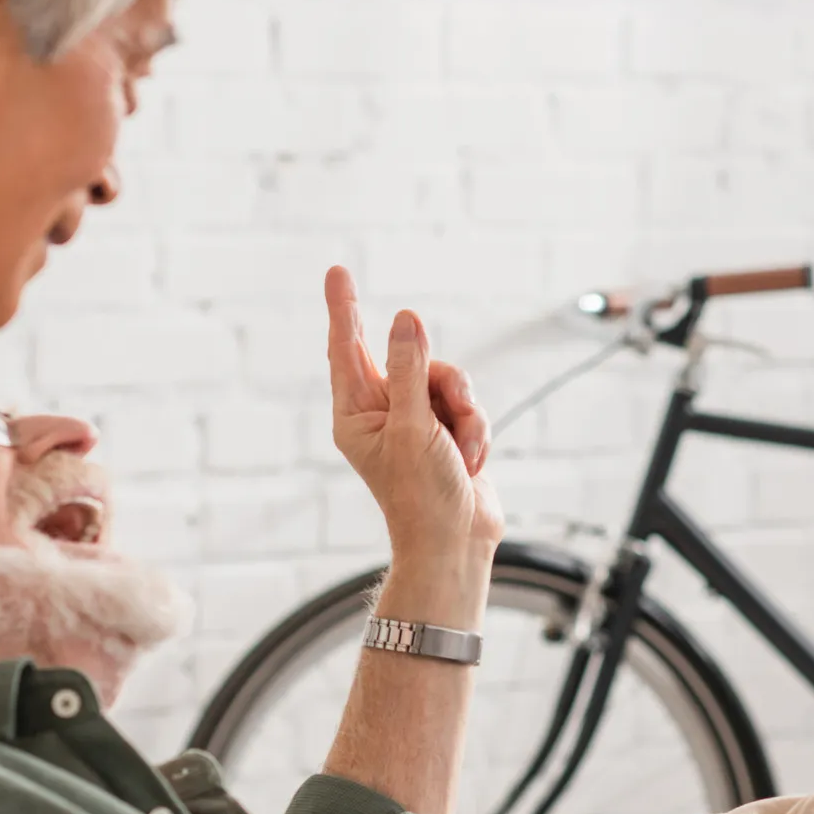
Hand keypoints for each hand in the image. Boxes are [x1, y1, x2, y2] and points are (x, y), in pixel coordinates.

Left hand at [324, 266, 501, 556]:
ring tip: (461, 452)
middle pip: (407, 359)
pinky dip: (476, 431)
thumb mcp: (414, 427)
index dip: (344, 309)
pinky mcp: (447, 431)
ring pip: (449, 380)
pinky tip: (470, 462)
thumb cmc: (423, 495)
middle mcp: (384, 413)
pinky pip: (467, 405)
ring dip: (464, 413)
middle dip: (430, 371)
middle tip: (420, 337)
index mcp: (357, 415)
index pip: (347, 349)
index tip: (337, 272)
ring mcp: (417, 422)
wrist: (457, 541)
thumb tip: (405, 322)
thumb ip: (411, 370)